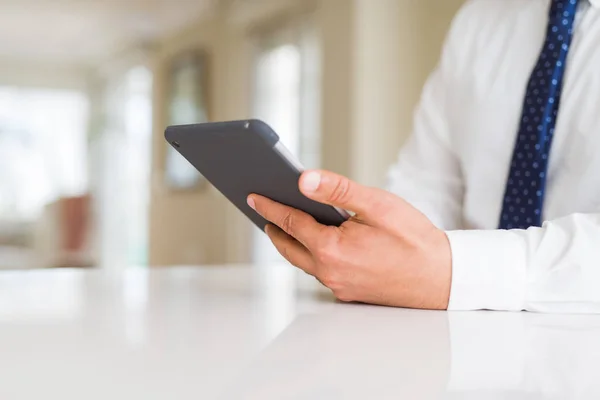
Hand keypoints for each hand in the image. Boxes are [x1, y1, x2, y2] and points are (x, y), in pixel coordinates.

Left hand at [247, 170, 451, 309]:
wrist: (442, 279)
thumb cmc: (415, 240)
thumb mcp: (377, 205)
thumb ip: (338, 191)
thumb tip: (303, 180)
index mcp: (331, 249)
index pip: (290, 222)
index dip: (270, 206)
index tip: (254, 196)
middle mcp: (330, 271)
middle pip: (289, 246)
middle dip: (273, 227)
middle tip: (262, 212)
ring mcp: (339, 285)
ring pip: (304, 261)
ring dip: (292, 242)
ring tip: (284, 225)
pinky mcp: (349, 292)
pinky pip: (321, 271)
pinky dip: (311, 255)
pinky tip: (317, 243)